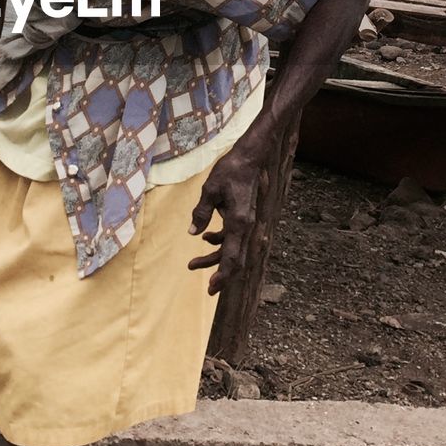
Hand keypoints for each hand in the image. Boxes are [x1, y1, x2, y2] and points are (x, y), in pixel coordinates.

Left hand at [187, 123, 272, 294]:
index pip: (232, 257)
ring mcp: (248, 223)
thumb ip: (201, 213)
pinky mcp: (245, 217)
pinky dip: (220, 241)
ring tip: (193, 263)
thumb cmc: (231, 170)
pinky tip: (205, 238)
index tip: (212, 288)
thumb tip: (193, 234)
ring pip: (234, 249)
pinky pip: (234, 237)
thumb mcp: (210, 190)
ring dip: (216, 257)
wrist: (251, 157)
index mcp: (239, 222)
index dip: (223, 276)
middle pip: (236, 259)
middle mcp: (247, 227)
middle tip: (206, 287)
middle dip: (220, 274)